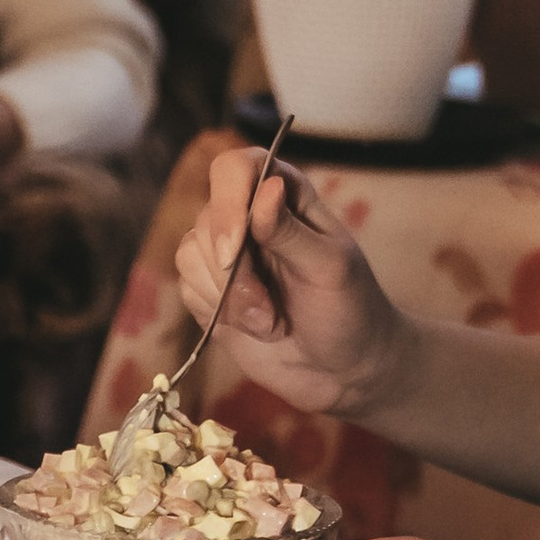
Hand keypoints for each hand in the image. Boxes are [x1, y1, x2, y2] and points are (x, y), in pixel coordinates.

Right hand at [174, 148, 405, 422]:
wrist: (343, 371)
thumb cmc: (351, 309)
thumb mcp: (330, 268)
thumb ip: (290, 231)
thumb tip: (266, 187)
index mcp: (286, 195)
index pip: (236, 168)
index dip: (227, 201)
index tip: (235, 249)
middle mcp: (250, 216)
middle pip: (208, 218)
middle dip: (234, 273)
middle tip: (270, 311)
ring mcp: (228, 254)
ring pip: (190, 253)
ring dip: (228, 298)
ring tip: (270, 323)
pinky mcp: (211, 291)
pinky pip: (188, 288)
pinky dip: (218, 313)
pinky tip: (257, 329)